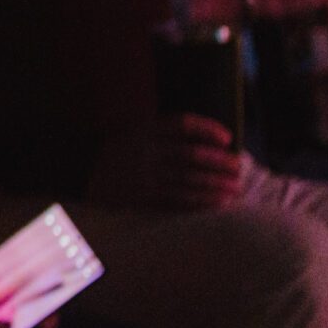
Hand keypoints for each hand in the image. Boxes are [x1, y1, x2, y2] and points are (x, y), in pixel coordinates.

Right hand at [88, 115, 246, 212]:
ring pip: (190, 179)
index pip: (182, 124)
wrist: (88, 180)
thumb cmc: (121, 157)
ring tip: (236, 187)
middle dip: (219, 162)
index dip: (208, 130)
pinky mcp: (145, 198)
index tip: (228, 138)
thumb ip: (163, 134)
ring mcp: (145, 176)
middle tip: (239, 167)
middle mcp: (145, 152)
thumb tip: (209, 140)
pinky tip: (220, 202)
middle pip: (191, 154)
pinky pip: (180, 199)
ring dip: (217, 184)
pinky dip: (203, 201)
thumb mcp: (135, 135)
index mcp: (143, 131)